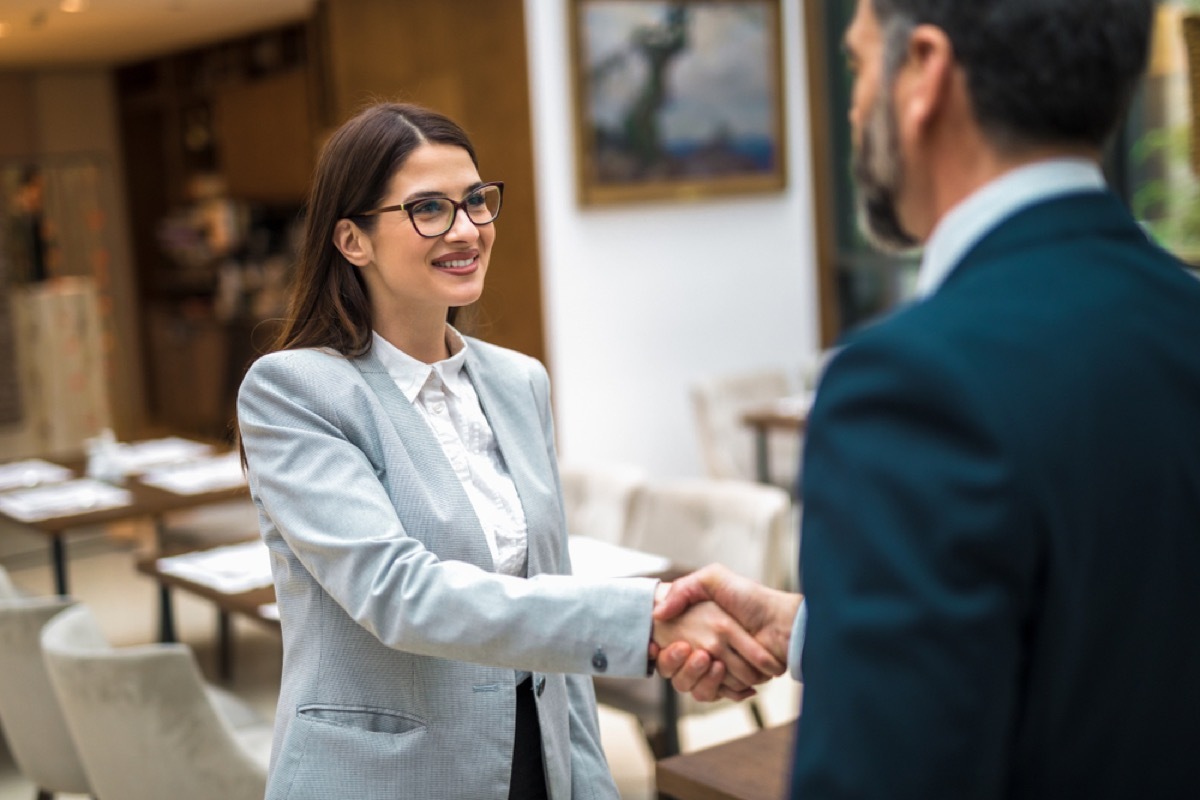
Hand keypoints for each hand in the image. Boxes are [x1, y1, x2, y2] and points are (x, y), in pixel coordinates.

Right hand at [650, 595, 783, 692]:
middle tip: (691, 651)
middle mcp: (703, 649)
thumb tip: (658, 613)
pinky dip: (720, 688)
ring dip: (700, 676)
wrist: (781, 622)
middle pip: (676, 672)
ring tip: (711, 659)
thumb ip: (683, 588)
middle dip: (681, 665)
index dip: (663, 654)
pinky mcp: (733, 683)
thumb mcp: (713, 578)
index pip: (664, 650)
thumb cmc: (750, 598)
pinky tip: (721, 670)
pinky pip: (715, 694)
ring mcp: (718, 668)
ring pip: (694, 686)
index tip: (664, 646)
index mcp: (695, 628)